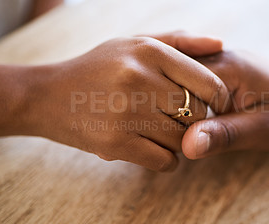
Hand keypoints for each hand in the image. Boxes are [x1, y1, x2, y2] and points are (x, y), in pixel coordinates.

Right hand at [0, 34, 230, 170]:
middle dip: (193, 120)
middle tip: (177, 117)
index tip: (214, 107)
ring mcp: (125, 112)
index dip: (218, 100)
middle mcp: (139, 78)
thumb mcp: (135, 43)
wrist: (48, 96)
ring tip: (159, 130)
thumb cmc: (100, 67)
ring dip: (177, 140)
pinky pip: (165, 161)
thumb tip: (221, 44)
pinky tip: (153, 147)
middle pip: (196, 114)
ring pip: (182, 140)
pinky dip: (166, 159)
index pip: (209, 84)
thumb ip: (181, 41)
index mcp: (149, 51)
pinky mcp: (114, 143)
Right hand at [179, 51, 268, 158]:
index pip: (181, 90)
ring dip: (172, 103)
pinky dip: (179, 97)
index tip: (184, 138)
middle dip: (170, 109)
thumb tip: (187, 146)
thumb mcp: (263, 128)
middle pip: (172, 82)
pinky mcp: (208, 66)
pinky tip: (181, 113)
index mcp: (228, 68)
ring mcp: (209, 58)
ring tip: (178, 123)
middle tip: (178, 133)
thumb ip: (226, 135)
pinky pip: (182, 81)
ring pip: (173, 80)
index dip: (177, 117)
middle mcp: (214, 56)